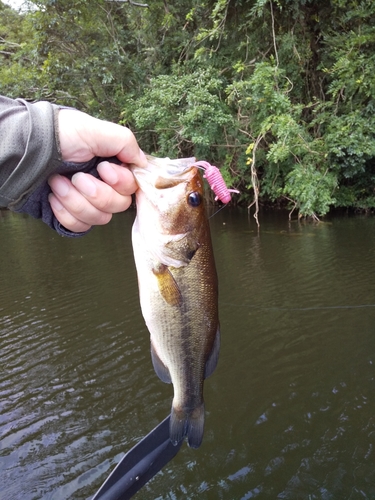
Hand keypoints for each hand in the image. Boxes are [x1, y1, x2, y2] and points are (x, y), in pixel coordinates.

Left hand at [48, 109, 146, 232]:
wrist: (24, 149)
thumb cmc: (59, 135)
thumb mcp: (94, 130)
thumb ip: (125, 142)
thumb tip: (142, 162)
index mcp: (112, 166)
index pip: (131, 188)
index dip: (120, 183)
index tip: (103, 169)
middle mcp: (103, 186)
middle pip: (118, 206)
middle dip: (95, 193)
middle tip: (76, 177)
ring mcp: (87, 203)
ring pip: (98, 219)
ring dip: (76, 201)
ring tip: (57, 182)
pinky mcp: (71, 215)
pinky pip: (80, 227)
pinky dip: (65, 213)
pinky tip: (53, 197)